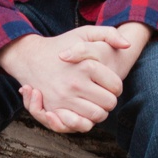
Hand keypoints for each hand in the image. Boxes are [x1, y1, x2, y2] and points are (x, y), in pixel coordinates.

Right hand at [0, 24, 147, 133]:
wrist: (30, 57)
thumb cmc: (62, 44)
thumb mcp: (85, 33)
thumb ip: (109, 34)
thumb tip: (127, 46)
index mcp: (86, 66)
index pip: (116, 86)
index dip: (117, 87)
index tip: (111, 84)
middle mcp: (74, 84)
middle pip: (109, 103)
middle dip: (110, 100)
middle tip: (104, 94)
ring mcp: (63, 99)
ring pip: (97, 116)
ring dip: (100, 111)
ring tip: (95, 102)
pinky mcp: (54, 109)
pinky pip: (79, 125)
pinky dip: (86, 121)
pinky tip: (84, 110)